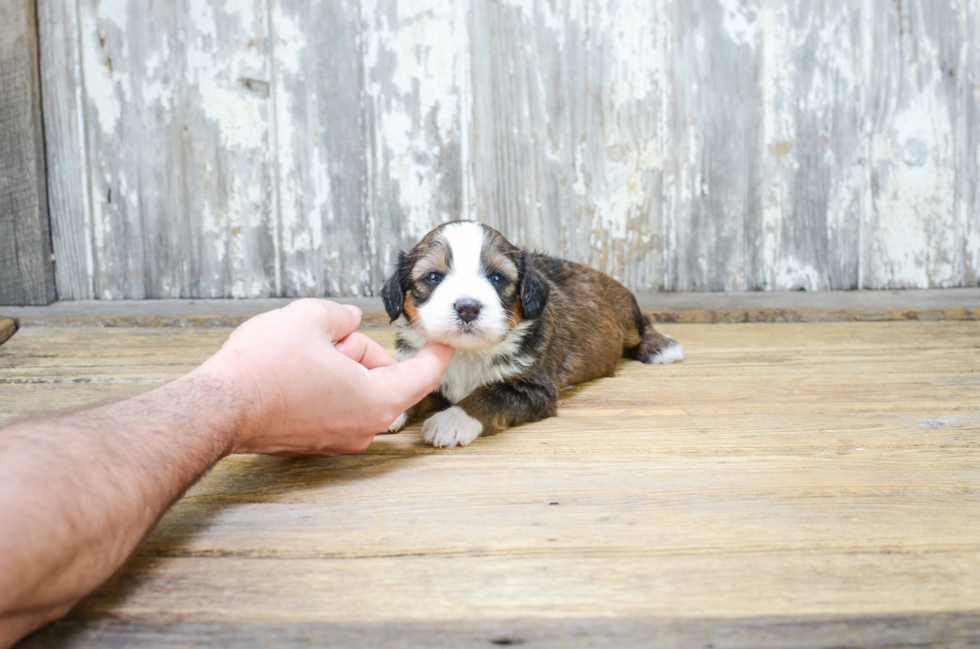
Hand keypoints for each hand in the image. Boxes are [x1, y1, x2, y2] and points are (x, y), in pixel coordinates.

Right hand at [196, 299, 452, 455]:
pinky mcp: (314, 443)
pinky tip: (292, 373)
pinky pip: (334, 405)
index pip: (424, 374)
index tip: (448, 337)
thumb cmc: (264, 367)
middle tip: (329, 335)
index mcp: (377, 399)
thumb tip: (349, 319)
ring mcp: (339, 440)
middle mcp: (364, 428)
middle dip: (360, 350)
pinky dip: (324, 385)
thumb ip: (342, 315)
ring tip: (302, 353)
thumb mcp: (311, 318)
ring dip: (339, 366)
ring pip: (356, 389)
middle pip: (382, 376)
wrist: (216, 409)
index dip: (438, 350)